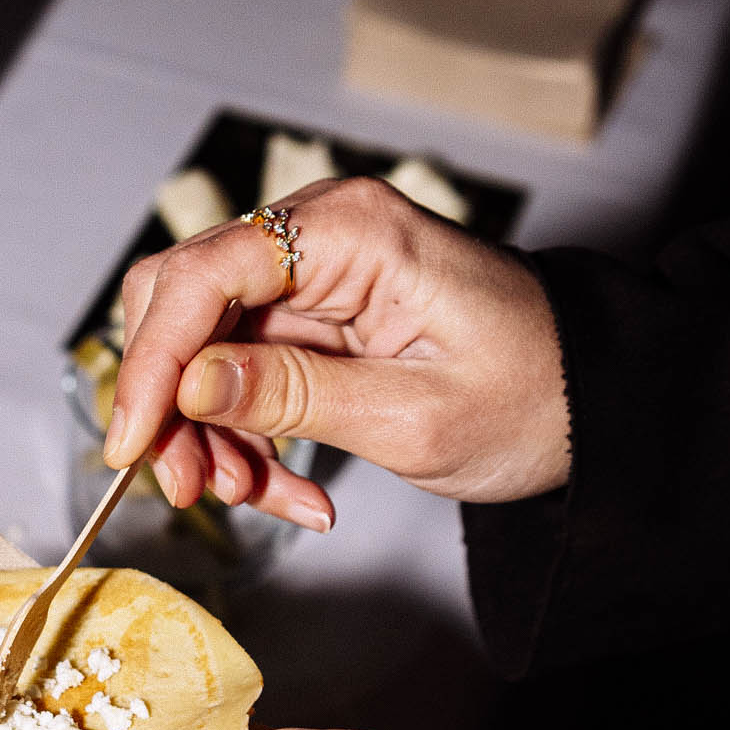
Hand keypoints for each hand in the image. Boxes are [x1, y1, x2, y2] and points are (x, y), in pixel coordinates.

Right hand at [104, 175, 568, 521]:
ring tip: (259, 497)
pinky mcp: (316, 316)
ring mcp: (314, 274)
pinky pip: (245, 373)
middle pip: (184, 305)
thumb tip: (191, 385)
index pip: (200, 276)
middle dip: (174, 404)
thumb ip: (292, 397)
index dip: (151, 362)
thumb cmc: (534, 393)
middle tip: (192, 486)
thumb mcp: (412, 415)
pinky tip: (291, 489)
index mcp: (347, 231)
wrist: (596, 400)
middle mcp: (317, 235)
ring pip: (205, 348)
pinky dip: (251, 436)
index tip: (133, 444)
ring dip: (213, 434)